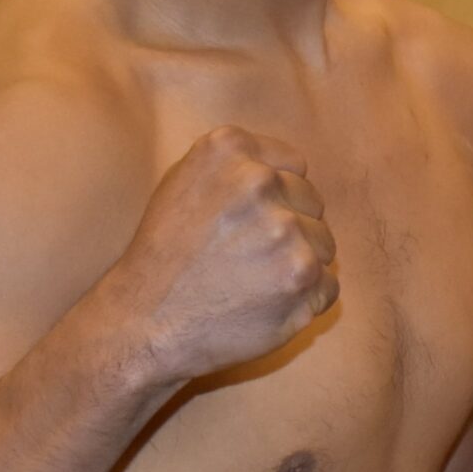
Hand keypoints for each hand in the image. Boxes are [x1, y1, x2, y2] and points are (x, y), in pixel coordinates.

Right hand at [99, 127, 336, 383]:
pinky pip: (328, 284)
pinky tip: (264, 305)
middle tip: (245, 257)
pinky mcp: (302, 275)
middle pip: (312, 203)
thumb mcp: (184, 183)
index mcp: (230, 149)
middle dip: (289, 228)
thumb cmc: (165, 256)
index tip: (249, 222)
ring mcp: (285, 228)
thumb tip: (293, 170)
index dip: (276, 196)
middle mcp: (260, 181)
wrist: (144, 322)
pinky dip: (305, 301)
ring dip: (298, 265)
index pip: (294, 165)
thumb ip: (237, 165)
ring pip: (323, 244)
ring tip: (251, 282)